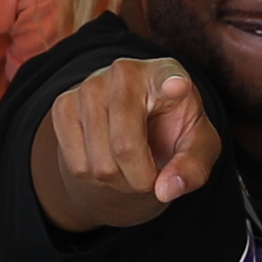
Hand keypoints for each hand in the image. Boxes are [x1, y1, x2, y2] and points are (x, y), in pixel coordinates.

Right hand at [39, 47, 217, 214]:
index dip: (171, 83)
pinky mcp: (63, 105)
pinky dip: (95, 179)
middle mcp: (124, 72)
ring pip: (99, 163)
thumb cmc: (172, 130)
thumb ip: (193, 167)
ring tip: (130, 166)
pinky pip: (77, 165)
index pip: (167, 76)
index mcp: (166, 73)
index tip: (177, 87)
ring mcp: (88, 86)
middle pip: (125, 146)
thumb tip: (166, 190)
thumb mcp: (198, 147)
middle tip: (151, 177)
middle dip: (141, 179)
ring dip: (118, 182)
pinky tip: (107, 160)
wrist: (133, 123)